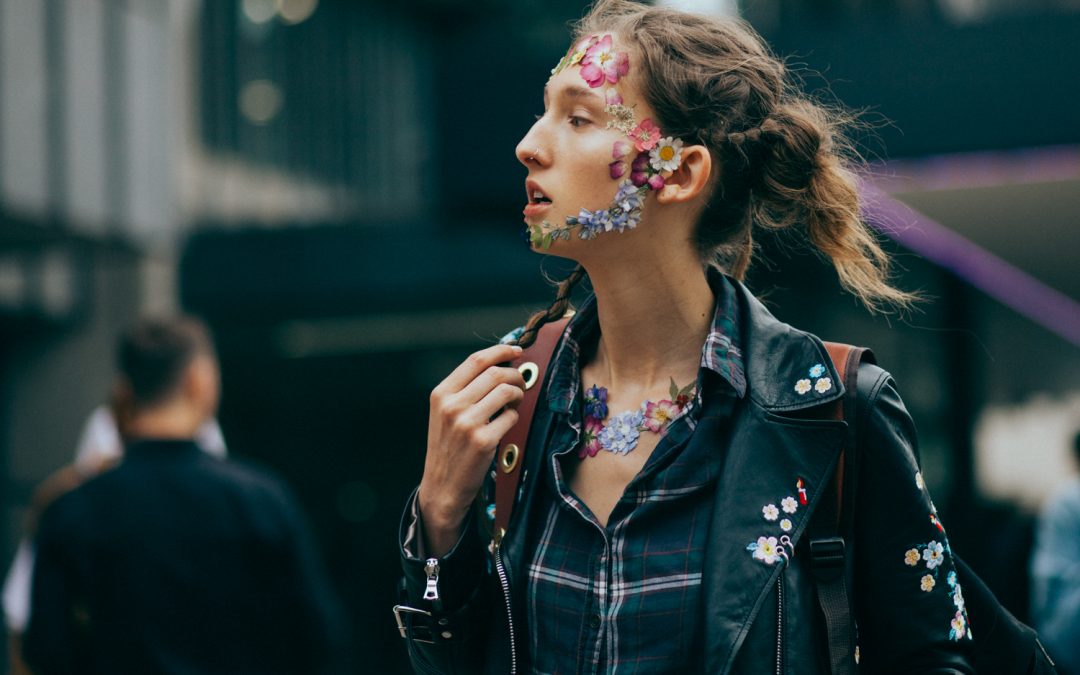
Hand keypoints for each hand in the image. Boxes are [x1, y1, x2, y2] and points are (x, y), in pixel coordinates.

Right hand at [418, 344, 525, 555]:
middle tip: (521, 383)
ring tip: (516, 401)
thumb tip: (501, 365)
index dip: (500, 351)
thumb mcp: (445, 413)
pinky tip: (507, 423)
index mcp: (441, 394)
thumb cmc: (449, 446)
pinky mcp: (483, 441)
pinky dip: (514, 416)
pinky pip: (511, 416)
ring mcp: (467, 423)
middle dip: (515, 375)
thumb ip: (466, 389)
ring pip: (506, 391)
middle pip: (495, 373)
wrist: (442, 486)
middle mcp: (452, 405)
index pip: (476, 360)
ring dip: (518, 393)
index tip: (516, 350)